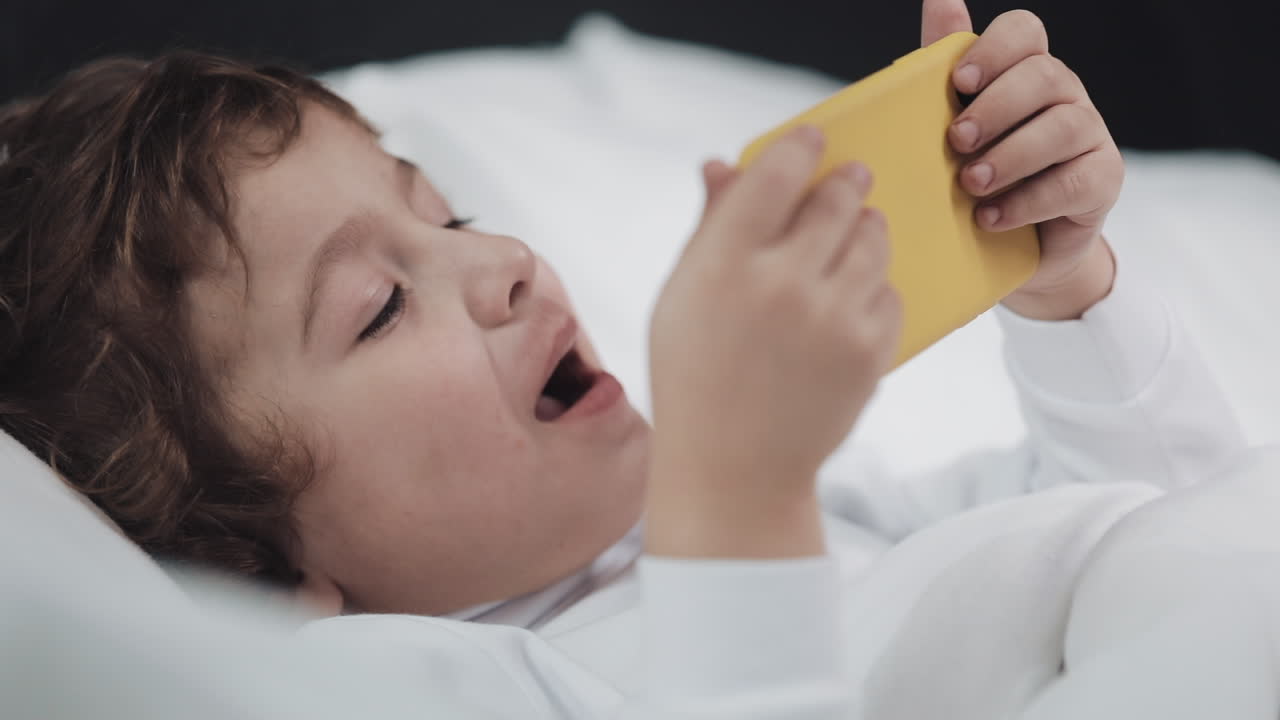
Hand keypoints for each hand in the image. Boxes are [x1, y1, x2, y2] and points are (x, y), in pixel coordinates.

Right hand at [646, 126, 900, 557]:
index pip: (778, 172)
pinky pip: (888, 290)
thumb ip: (709, 227)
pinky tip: (847, 300)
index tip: (814, 139)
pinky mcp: (870, 351)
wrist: (735, 469)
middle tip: (852, 178)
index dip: (802, 147)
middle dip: (847, 181)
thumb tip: (723, 164)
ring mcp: (832, 318)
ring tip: (853, 236)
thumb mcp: (682, 299)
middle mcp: (782, 283)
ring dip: (866, 227)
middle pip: (838, 197)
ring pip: (874, 238)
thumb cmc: (696, 375)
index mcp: (723, 262)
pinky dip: (872, 287)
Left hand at [923, 0, 1123, 319]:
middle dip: (996, 107)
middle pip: (1044, 75)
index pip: (1025, 32)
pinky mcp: (1102, 181)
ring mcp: (1089, 135)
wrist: (1007, 250)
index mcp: (1023, 73)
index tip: (959, 82)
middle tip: (956, 141)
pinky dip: (1029, 200)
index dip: (995, 49)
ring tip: (971, 184)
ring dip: (1012, 156)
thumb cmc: (976, 178)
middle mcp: (1063, 95)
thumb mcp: (948, 128)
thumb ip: (940, 69)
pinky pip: (1075, 182)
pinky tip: (992, 218)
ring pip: (1064, 127)